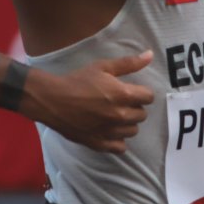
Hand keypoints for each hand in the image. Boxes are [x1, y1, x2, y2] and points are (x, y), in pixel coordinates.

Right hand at [35, 51, 154, 153]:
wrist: (52, 100)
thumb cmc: (78, 81)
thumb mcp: (102, 67)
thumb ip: (129, 63)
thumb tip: (150, 55)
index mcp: (123, 95)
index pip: (148, 97)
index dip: (141, 93)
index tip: (132, 91)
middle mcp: (120, 115)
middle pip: (142, 115)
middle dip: (135, 107)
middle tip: (120, 102)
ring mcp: (110, 132)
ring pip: (133, 131)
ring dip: (127, 123)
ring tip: (115, 116)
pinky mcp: (100, 143)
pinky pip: (121, 147)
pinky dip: (118, 140)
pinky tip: (110, 131)